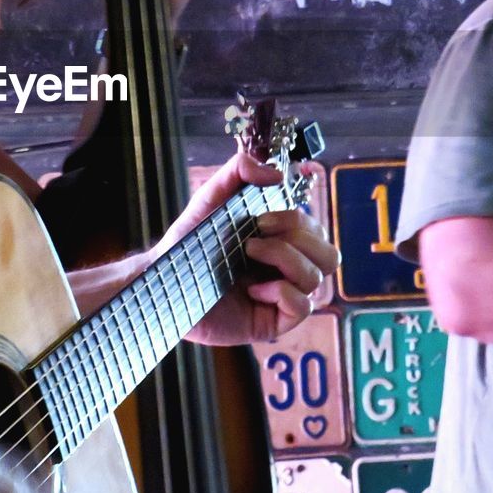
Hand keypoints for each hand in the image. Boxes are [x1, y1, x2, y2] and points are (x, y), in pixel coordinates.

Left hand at [156, 152, 335, 345]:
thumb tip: (278, 175)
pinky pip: (304, 307)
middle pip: (329, 255)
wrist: (163, 279)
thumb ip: (239, 170)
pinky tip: (252, 291)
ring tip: (247, 259)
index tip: (260, 220)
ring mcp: (281, 296)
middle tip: (253, 240)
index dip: (296, 221)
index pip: (316, 230)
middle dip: (295, 240)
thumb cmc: (188, 241)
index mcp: (280, 241)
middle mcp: (286, 269)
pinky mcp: (272, 322)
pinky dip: (282, 293)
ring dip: (285, 261)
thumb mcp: (211, 197)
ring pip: (318, 278)